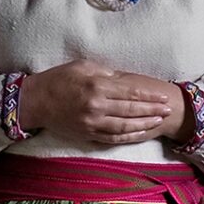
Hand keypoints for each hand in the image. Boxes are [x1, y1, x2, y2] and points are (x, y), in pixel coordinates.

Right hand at [17, 63, 184, 146]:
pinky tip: (140, 132)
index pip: (130, 93)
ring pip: (125, 127)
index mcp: (97, 86)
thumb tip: (126, 80)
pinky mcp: (88, 134)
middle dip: (152, 111)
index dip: (149, 96)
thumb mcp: (83, 66)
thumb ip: (106, 73)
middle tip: (168, 110)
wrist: (36, 101)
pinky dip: (128, 136)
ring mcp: (92, 123)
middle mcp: (96, 106)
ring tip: (158, 121)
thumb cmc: (59, 79)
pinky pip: (113, 137)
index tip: (163, 97)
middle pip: (131, 111)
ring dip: (144, 124)